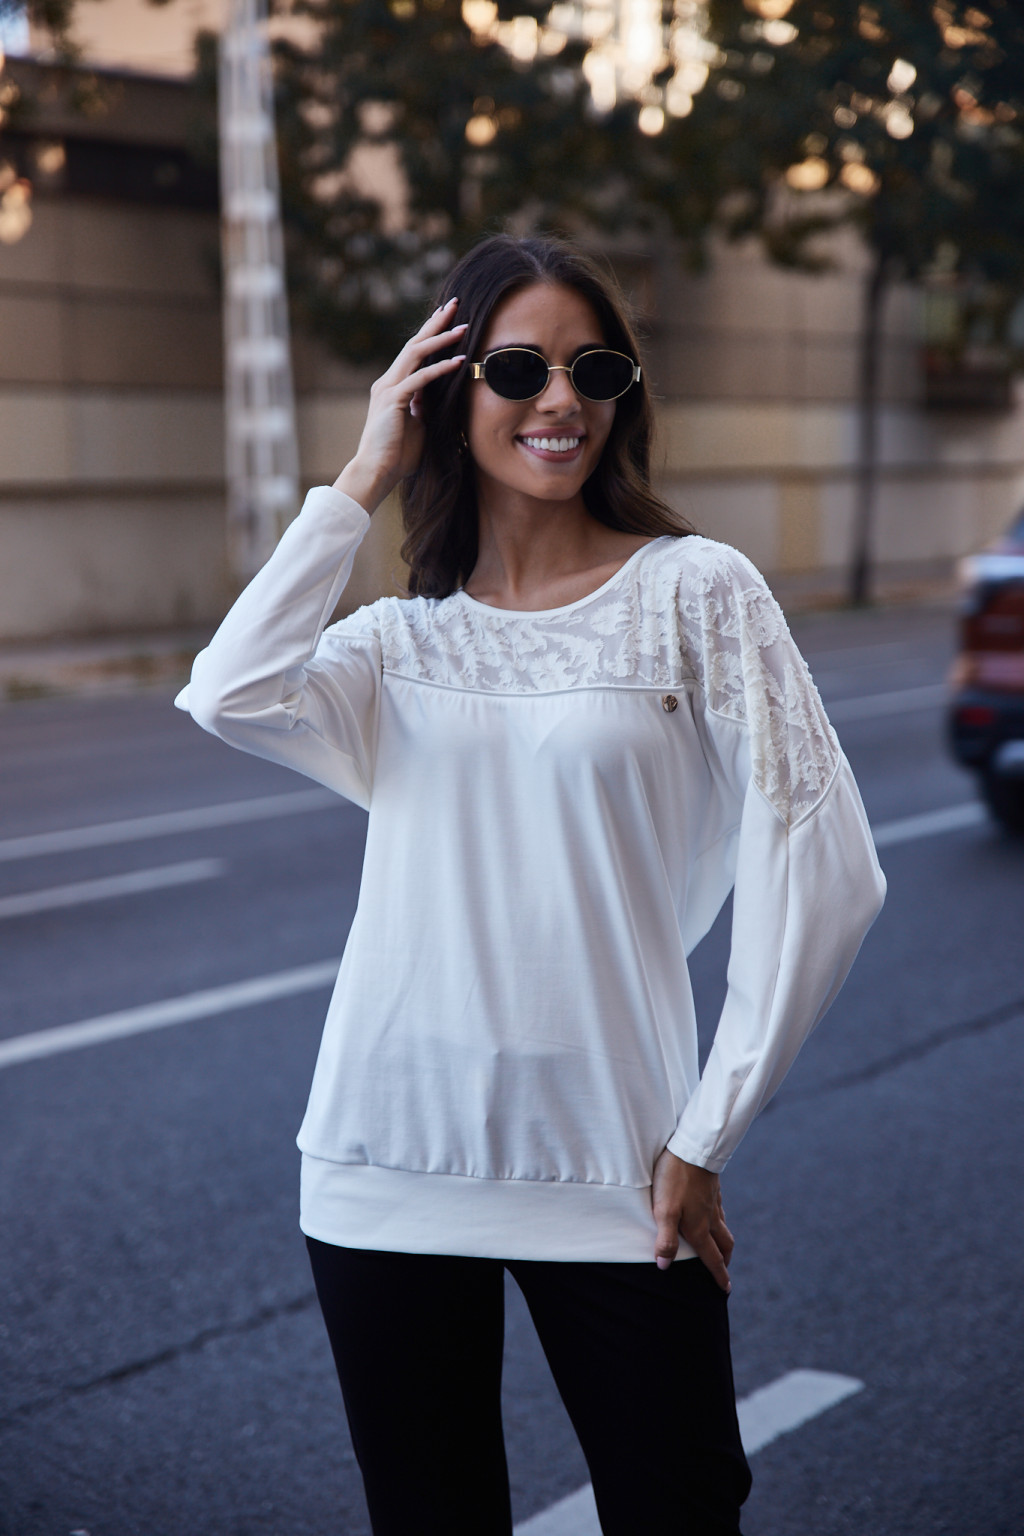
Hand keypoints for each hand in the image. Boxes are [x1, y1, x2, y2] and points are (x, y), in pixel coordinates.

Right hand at [333, 299, 466, 513]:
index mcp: (393, 386)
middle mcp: (388, 382)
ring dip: (441, 339)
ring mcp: (389, 389)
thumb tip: (439, 397)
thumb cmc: (397, 455)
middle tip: (455, 304)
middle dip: (436, 323)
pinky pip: (420, 378)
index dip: (431, 334)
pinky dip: (440, 368)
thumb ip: (425, 407)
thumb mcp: (418, 425)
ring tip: (463, 326)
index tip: (449, 318)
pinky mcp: (393, 400)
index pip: (415, 353)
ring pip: (417, 354)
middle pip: (415, 344)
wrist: (376, 471)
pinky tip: (458, 360)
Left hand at [651, 1147, 733, 1291]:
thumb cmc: (675, 1179)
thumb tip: (664, 1265)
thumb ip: (665, 1239)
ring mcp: (713, 1201)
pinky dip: (719, 1220)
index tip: (725, 1290)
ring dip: (723, 1241)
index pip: (711, 1258)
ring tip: (719, 1246)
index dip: (718, 1275)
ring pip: (723, 1227)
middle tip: (724, 1271)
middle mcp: (710, 1217)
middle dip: (725, 1261)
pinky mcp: (712, 1187)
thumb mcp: (664, 1210)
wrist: (694, 1146)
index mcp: (699, 1228)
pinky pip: (719, 1209)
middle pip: (724, 1245)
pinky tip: (712, 1214)